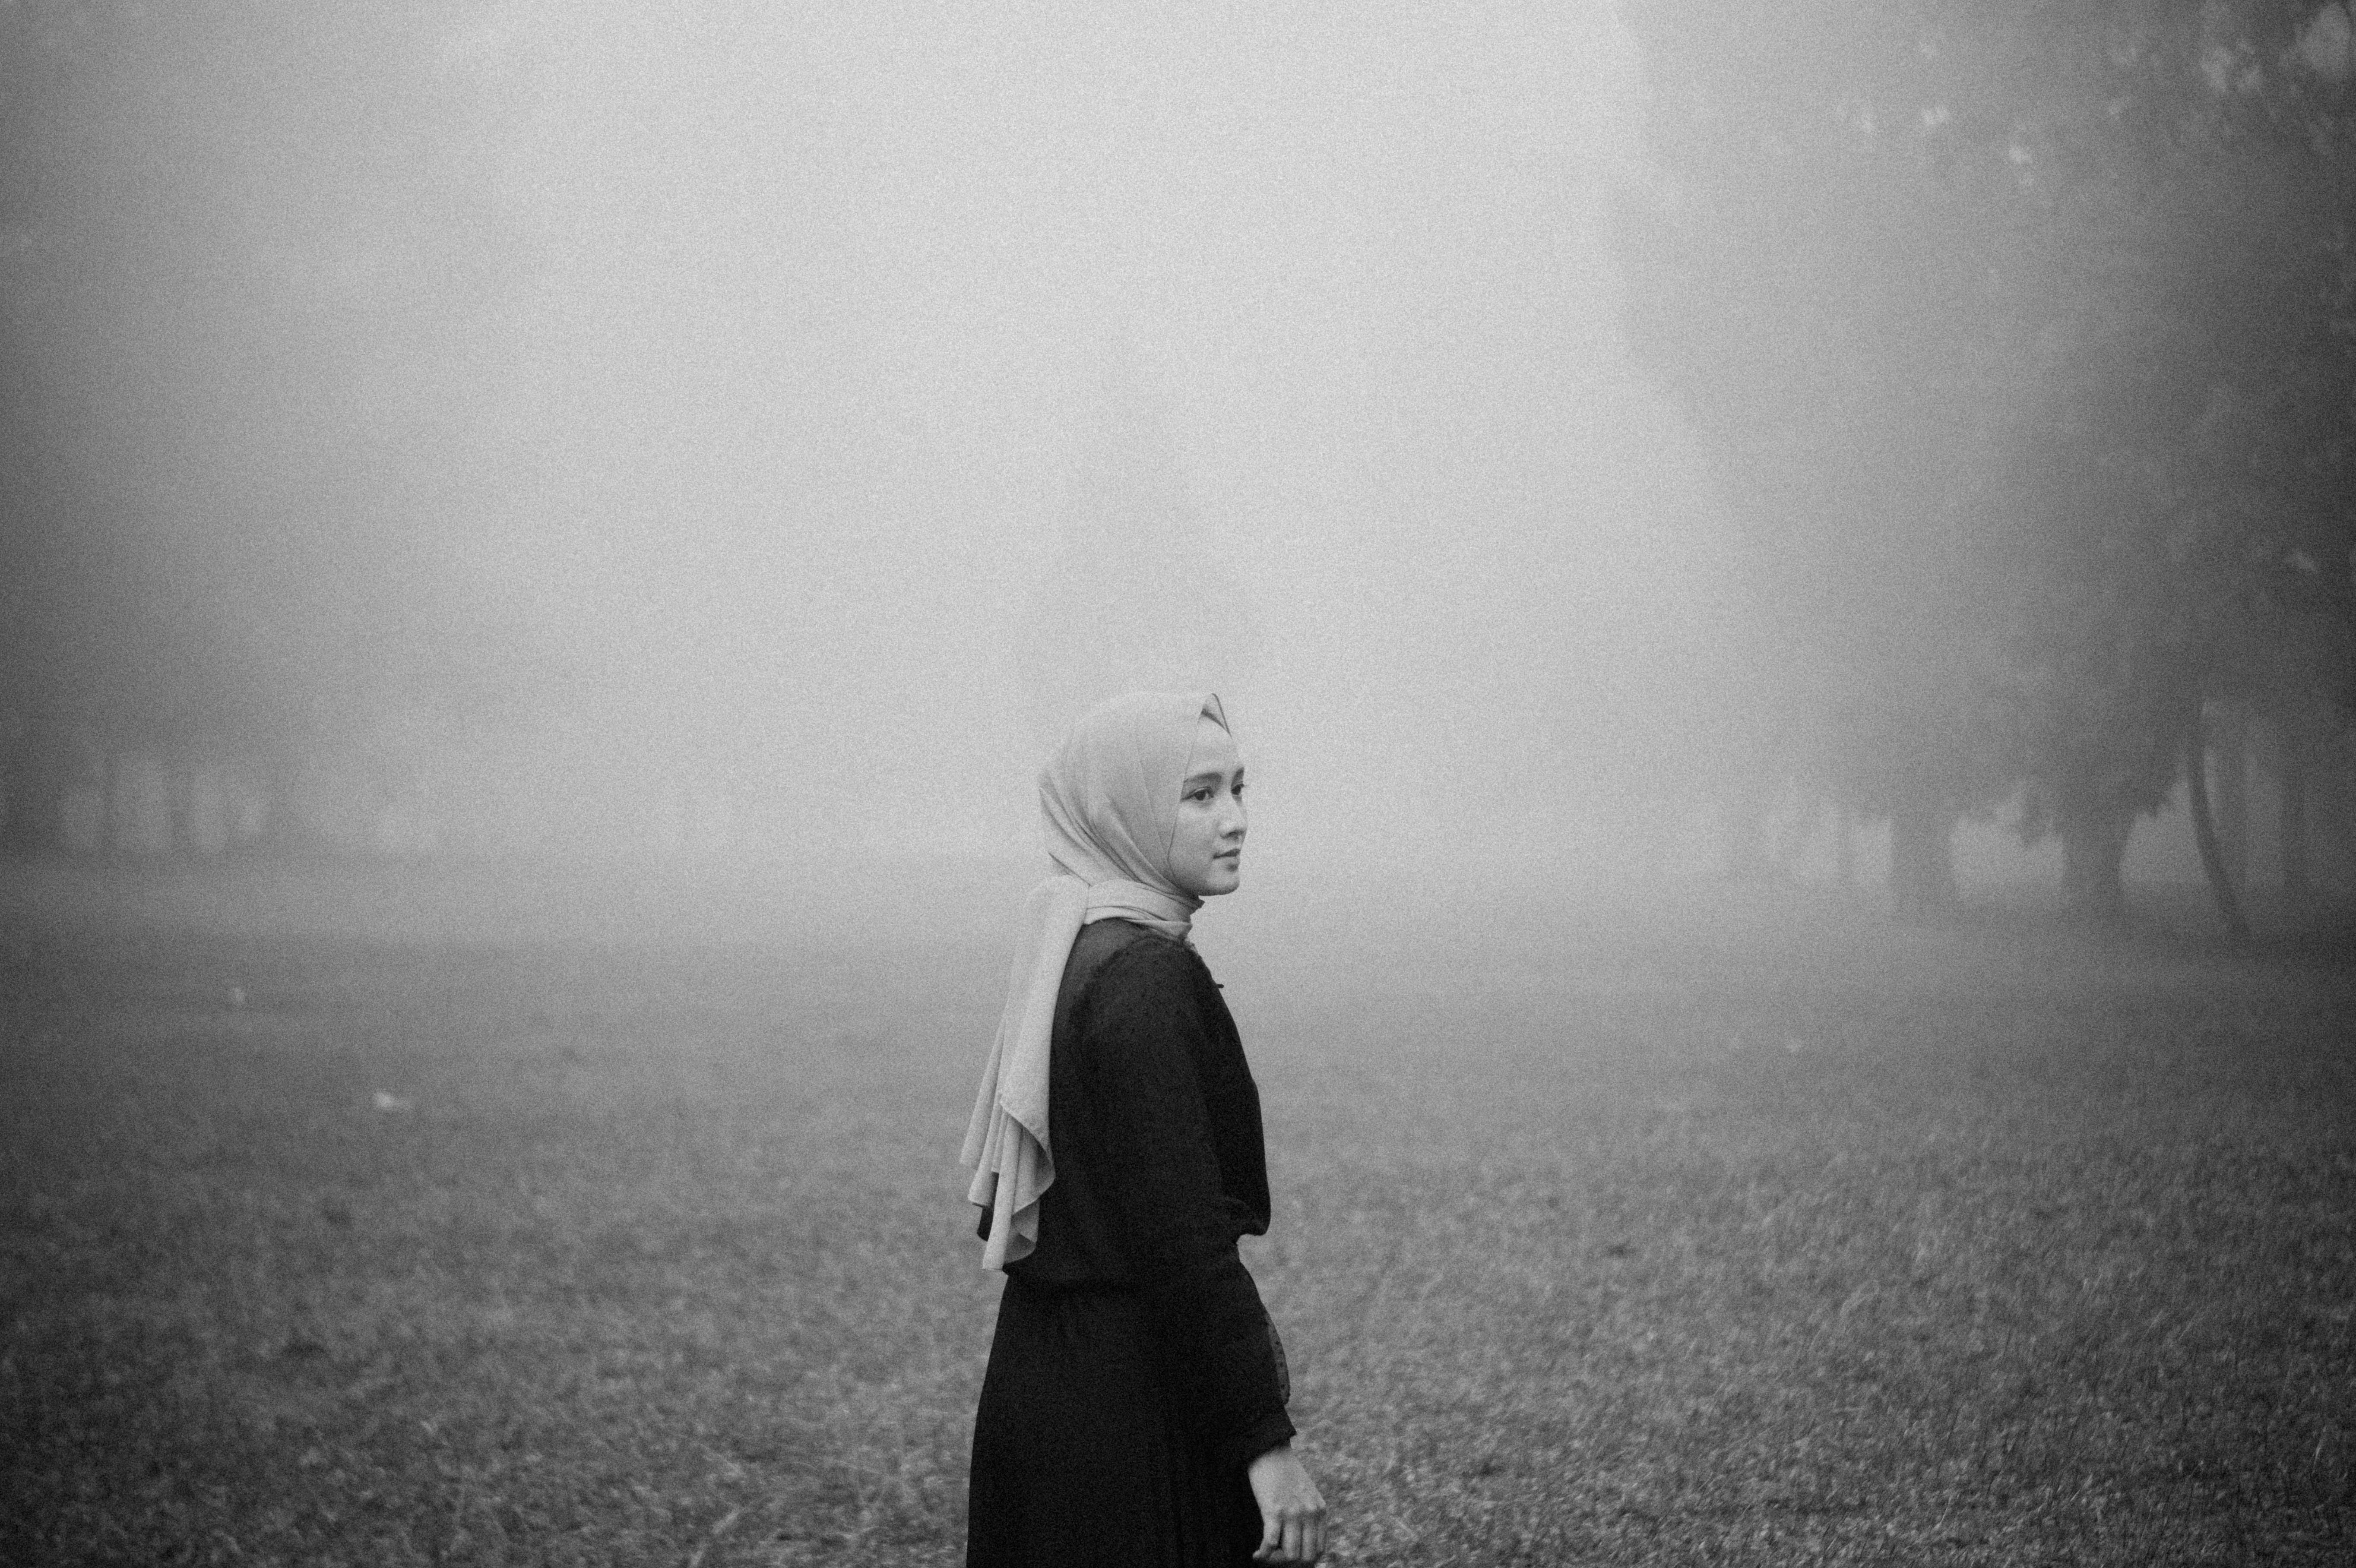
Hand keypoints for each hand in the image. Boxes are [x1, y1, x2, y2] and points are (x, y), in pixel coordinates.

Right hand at [1246, 1443, 1326, 1563]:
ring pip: (1290, 1555)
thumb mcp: (1307, 1493)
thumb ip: (1309, 1514)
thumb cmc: (1285, 1472)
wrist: (1270, 1450)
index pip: (1319, 1550)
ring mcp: (1293, 1513)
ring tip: (1266, 1556)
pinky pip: (1271, 1544)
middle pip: (1307, 1557)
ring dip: (1276, 1561)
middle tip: (1277, 1560)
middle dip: (1291, 1564)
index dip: (1305, 1561)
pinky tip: (1257, 1554)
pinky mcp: (1274, 1510)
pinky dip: (1263, 1554)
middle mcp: (1310, 1514)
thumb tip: (1302, 1541)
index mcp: (1320, 1510)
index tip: (1290, 1560)